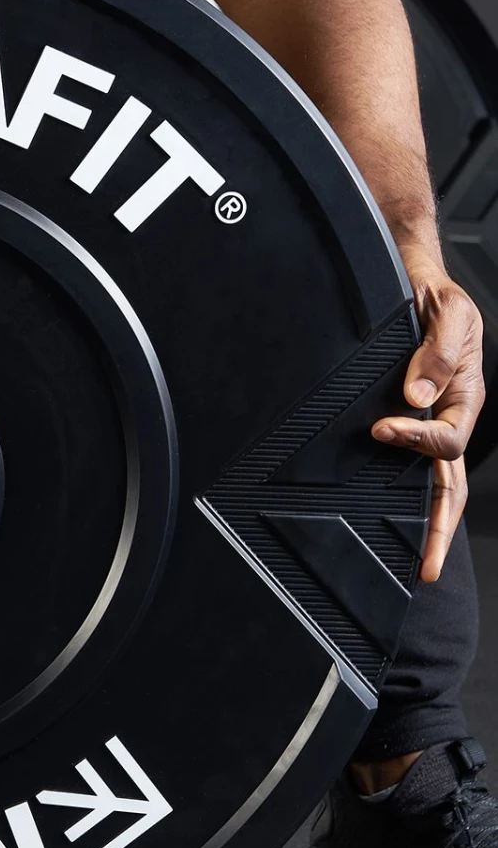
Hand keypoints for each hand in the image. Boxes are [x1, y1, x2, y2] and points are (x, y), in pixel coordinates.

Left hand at [373, 245, 484, 580]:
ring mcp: (430, 421)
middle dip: (440, 527)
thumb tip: (416, 396)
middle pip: (450, 483)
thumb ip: (437, 353)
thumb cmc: (436, 298)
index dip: (417, 440)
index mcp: (464, 397)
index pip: (447, 439)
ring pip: (434, 482)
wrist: (416, 281)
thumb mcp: (448, 314)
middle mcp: (449, 416)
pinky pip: (409, 462)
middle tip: (426, 566)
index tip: (384, 429)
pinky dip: (400, 491)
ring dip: (425, 522)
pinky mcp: (406, 416)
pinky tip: (383, 514)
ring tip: (412, 560)